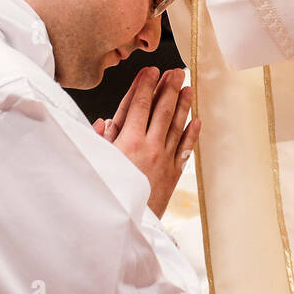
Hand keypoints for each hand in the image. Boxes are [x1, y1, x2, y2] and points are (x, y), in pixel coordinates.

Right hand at [93, 67, 199, 217]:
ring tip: (187, 87)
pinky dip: (191, 134)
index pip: (139, 105)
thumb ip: (102, 140)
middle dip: (169, 88)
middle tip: (176, 72)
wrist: (126, 223)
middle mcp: (149, 147)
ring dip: (183, 105)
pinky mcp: (173, 173)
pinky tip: (196, 120)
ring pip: (176, 125)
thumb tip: (104, 121)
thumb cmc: (108, 191)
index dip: (146, 86)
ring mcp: (164, 159)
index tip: (151, 71)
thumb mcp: (97, 162)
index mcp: (128, 142)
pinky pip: (184, 149)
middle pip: (161, 110)